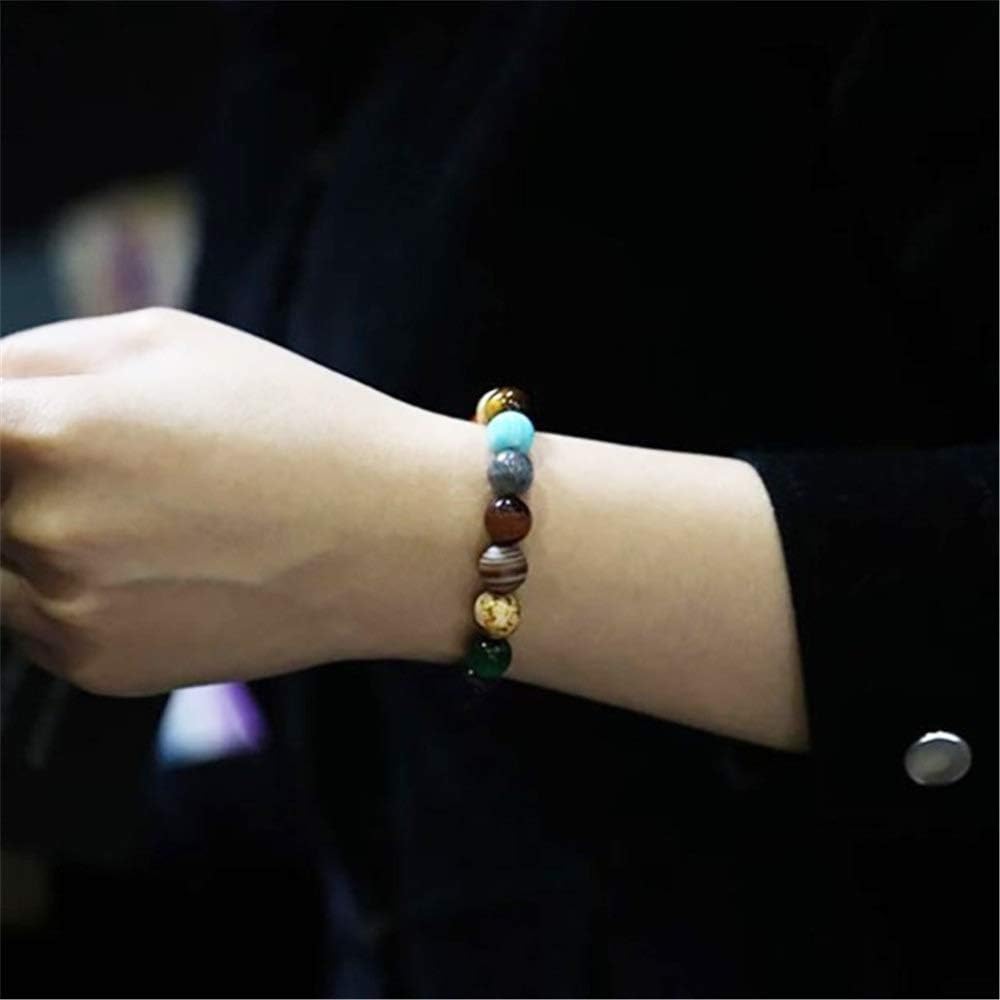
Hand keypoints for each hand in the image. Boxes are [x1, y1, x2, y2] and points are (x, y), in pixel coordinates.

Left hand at [0, 308, 454, 695]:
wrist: (392, 536)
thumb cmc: (295, 424)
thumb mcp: (167, 343)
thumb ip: (35, 358)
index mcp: (50, 428)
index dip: (0, 427)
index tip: (19, 432)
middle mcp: (43, 527)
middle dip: (20, 474)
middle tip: (113, 465)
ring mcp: (67, 607)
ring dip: (34, 535)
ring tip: (143, 515)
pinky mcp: (95, 666)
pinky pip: (34, 621)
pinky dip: (73, 591)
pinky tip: (159, 566)